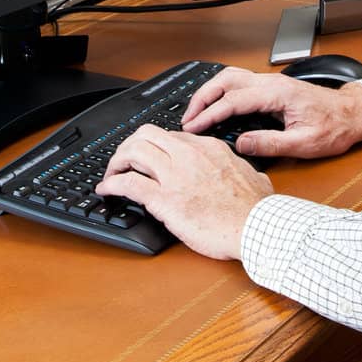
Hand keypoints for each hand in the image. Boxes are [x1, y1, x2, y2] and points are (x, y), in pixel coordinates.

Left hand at [96, 125, 270, 259]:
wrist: (256, 227)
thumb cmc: (256, 208)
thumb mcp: (253, 176)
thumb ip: (244, 169)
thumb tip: (249, 173)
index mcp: (208, 148)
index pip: (171, 136)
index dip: (155, 146)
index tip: (150, 157)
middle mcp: (189, 155)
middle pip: (146, 134)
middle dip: (129, 145)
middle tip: (124, 161)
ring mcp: (175, 175)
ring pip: (133, 151)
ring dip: (116, 161)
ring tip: (112, 173)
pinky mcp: (164, 199)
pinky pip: (128, 184)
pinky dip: (111, 185)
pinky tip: (106, 190)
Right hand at [181, 67, 361, 158]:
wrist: (353, 114)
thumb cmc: (335, 128)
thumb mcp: (304, 144)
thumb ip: (270, 144)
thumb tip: (241, 144)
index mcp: (277, 94)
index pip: (233, 100)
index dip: (209, 114)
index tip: (193, 127)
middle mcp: (272, 83)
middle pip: (226, 80)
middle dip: (202, 97)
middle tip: (187, 119)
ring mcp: (272, 83)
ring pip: (231, 77)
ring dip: (210, 92)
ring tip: (196, 112)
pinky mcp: (272, 88)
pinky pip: (240, 83)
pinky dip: (222, 92)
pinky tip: (216, 106)